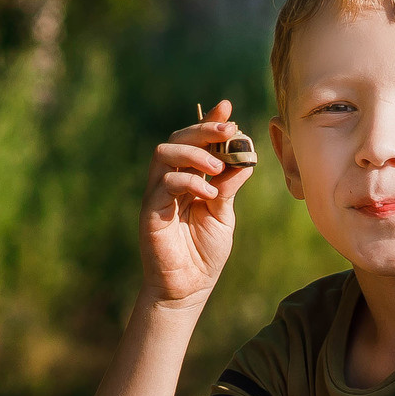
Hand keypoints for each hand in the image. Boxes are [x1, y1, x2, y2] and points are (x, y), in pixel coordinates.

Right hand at [142, 99, 254, 304]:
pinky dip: (189, 182)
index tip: (228, 109)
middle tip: (228, 130)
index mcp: (188, 178)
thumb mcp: (223, 213)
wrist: (189, 287)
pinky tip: (209, 193)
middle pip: (177, 139)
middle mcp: (169, 180)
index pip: (195, 141)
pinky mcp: (150, 210)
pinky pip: (164, 184)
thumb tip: (244, 156)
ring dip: (194, 152)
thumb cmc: (205, 252)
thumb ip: (228, 186)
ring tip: (218, 166)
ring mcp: (157, 194)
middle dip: (203, 129)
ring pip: (164, 153)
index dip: (208, 122)